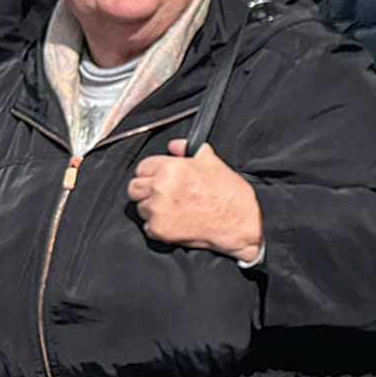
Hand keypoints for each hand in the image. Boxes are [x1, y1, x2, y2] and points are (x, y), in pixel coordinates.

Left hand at [128, 141, 263, 262]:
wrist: (241, 222)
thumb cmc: (230, 194)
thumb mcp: (213, 163)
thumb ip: (189, 151)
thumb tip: (175, 146)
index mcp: (171, 168)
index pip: (142, 167)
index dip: (153, 173)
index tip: (160, 179)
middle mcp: (160, 188)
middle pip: (134, 188)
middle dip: (147, 191)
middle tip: (165, 195)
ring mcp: (158, 210)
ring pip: (140, 207)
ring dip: (152, 209)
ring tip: (174, 209)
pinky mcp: (159, 230)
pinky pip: (148, 226)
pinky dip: (159, 226)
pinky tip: (176, 222)